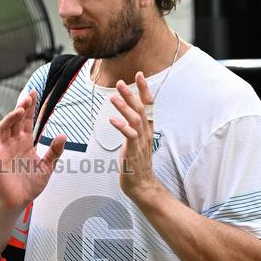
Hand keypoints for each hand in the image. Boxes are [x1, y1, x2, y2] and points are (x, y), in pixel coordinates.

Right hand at [0, 90, 66, 212]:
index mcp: (26, 142)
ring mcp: (5, 150)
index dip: (31, 107)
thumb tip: (62, 135)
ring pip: (5, 128)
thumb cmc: (31, 185)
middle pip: (16, 120)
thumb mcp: (47, 167)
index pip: (28, 120)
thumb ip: (54, 152)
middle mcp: (14, 143)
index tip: (34, 93)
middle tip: (28, 97)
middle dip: (22, 107)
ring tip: (20, 109)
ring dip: (11, 117)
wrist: (20, 202)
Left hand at [109, 72, 159, 202]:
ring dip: (125, 107)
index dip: (144, 90)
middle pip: (141, 109)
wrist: (141, 185)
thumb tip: (128, 118)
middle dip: (131, 94)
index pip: (148, 106)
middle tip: (121, 82)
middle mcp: (145, 133)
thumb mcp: (137, 143)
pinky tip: (112, 120)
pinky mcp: (133, 151)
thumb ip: (134, 129)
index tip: (139, 75)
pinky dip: (121, 127)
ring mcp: (140, 142)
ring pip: (135, 120)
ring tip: (113, 97)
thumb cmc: (136, 165)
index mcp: (146, 130)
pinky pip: (129, 136)